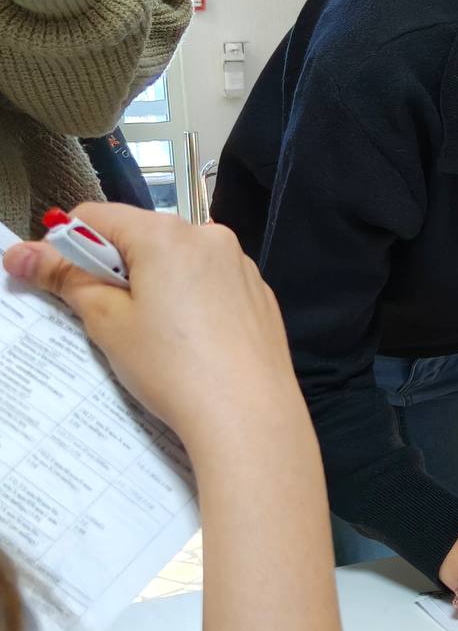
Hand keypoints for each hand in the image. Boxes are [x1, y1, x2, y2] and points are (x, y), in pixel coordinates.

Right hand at [2, 204, 299, 446]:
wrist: (248, 413)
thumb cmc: (177, 369)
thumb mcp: (108, 323)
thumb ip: (67, 279)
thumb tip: (27, 255)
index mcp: (167, 234)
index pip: (96, 217)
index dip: (67, 245)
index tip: (59, 279)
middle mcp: (210, 237)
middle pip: (141, 236)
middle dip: (115, 268)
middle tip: (109, 316)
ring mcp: (240, 264)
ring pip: (178, 260)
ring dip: (154, 284)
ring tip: (152, 336)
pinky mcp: (259, 292)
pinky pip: (211, 283)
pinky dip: (191, 300)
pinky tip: (189, 341)